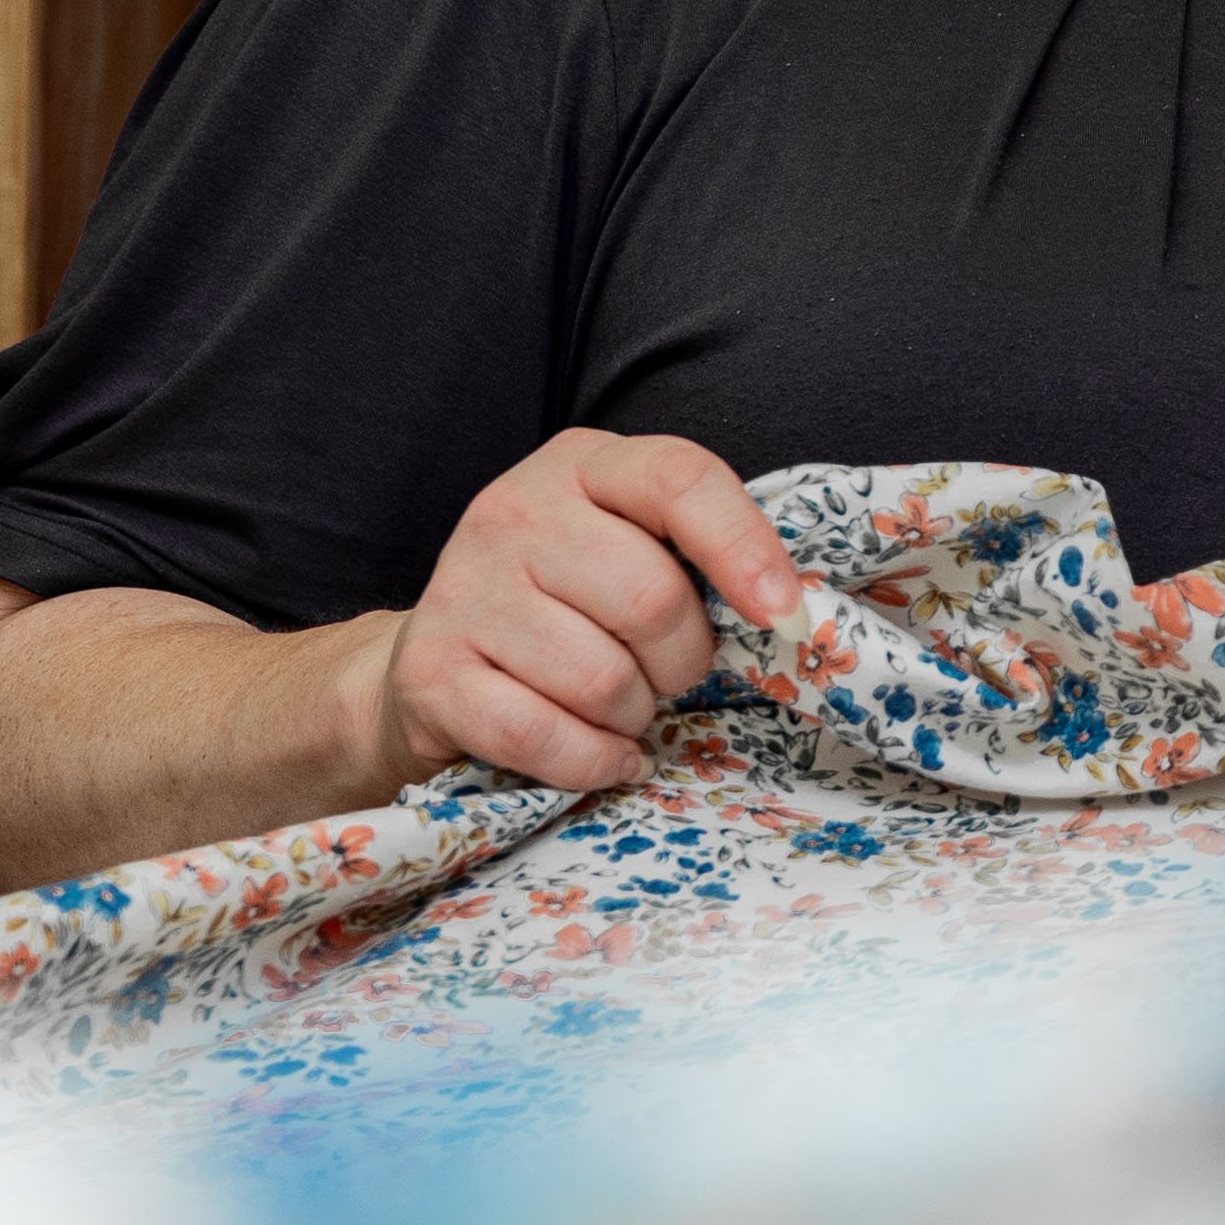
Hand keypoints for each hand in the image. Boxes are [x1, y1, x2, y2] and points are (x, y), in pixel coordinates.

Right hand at [370, 429, 811, 798]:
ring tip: (620, 705)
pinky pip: (544, 736)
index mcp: (582, 464)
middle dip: (683, 660)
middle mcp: (514, 512)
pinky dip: (592, 760)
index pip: (680, 480)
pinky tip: (603, 752)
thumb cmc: (567, 599)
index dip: (745, 549)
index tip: (786, 616)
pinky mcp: (431, 671)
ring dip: (633, 715)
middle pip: (650, 599)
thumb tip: (792, 612)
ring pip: (601, 680)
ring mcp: (464, 590)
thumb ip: (699, 552)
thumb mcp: (630, 542)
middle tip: (669, 672)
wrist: (433, 658)